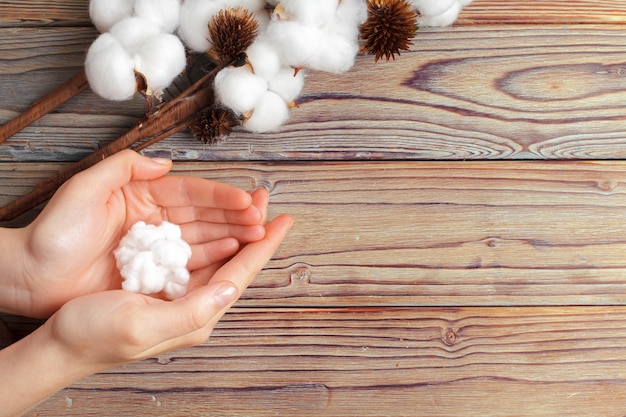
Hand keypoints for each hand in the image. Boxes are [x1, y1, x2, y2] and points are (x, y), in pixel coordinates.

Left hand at [7, 150, 268, 317]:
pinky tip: (233, 253)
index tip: (247, 198)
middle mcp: (155, 222)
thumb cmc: (53, 232)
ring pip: (203, 238)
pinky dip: (213, 258)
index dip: (221, 195)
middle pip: (204, 215)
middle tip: (263, 216)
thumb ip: (124, 166)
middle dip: (236, 215)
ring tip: (258, 233)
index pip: (191, 194)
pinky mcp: (153, 274)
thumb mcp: (85, 187)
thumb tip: (166, 163)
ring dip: (231, 234)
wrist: (30, 276)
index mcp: (143, 197)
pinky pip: (188, 264)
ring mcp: (157, 249)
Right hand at [47, 214, 291, 368]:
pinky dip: (212, 237)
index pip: (241, 274)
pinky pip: (199, 259)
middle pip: (236, 263)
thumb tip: (231, 288)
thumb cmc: (94, 335)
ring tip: (249, 205)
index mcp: (196, 316)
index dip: (264, 246)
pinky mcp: (166, 290)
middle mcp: (196, 308)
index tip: (284, 220)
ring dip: (235, 229)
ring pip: (220, 258)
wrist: (61, 344)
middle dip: (253, 230)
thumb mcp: (141, 324)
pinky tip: (216, 224)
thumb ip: (191, 311)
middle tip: (266, 201)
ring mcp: (182, 299)